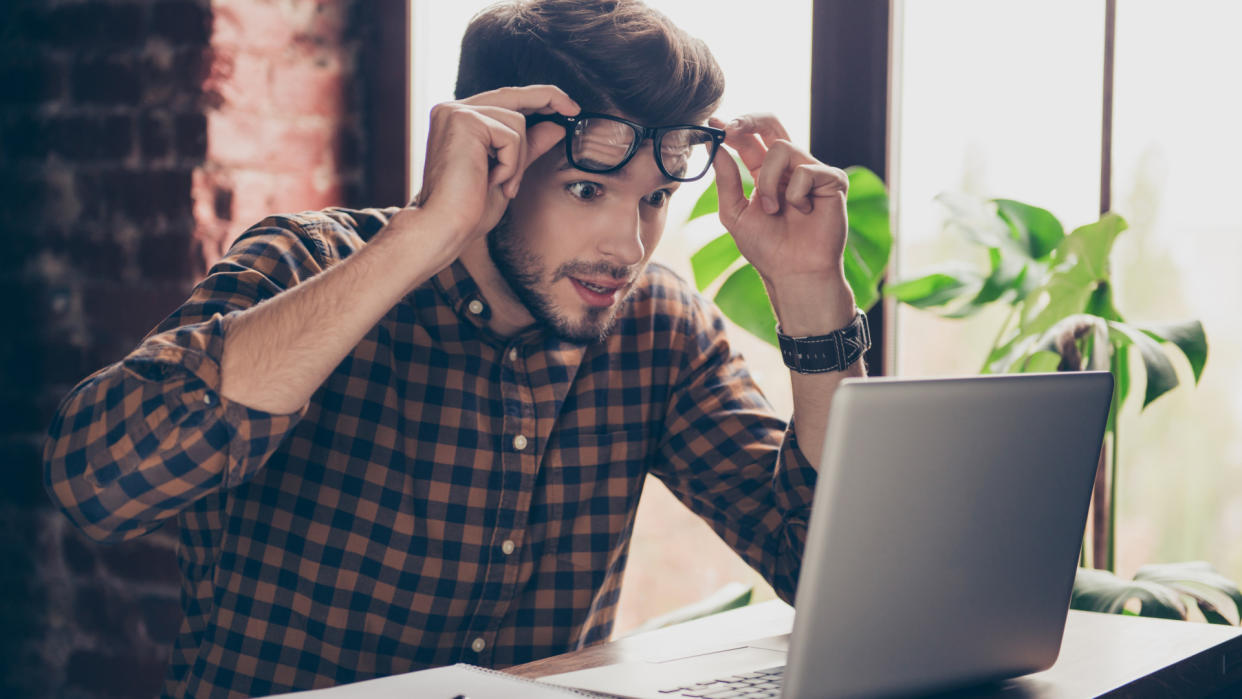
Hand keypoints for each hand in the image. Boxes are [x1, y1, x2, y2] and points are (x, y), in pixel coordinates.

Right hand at [409, 85, 579, 252]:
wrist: (444, 227)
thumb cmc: (469, 209)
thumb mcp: (508, 173)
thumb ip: (528, 148)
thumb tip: (556, 126)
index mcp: (459, 121)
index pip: (504, 99)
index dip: (537, 98)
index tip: (566, 105)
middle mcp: (453, 110)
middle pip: (513, 96)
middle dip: (548, 98)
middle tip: (574, 109)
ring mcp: (456, 112)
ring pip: (517, 122)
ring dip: (519, 159)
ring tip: (503, 185)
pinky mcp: (464, 120)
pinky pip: (511, 136)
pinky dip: (511, 164)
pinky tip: (493, 181)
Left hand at [710, 113, 854, 331]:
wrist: (794, 272)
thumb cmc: (767, 248)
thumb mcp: (735, 212)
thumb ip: (725, 179)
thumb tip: (713, 145)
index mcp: (765, 173)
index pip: (750, 140)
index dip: (733, 128)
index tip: (714, 123)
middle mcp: (789, 167)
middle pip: (772, 124)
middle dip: (750, 120)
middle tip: (731, 128)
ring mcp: (811, 171)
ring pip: (782, 148)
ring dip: (768, 181)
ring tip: (773, 210)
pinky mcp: (832, 179)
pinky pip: (805, 170)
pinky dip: (795, 194)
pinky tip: (803, 212)